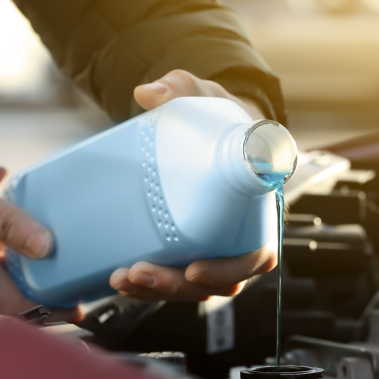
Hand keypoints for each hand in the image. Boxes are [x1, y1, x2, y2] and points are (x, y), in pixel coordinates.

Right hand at [0, 141, 79, 321]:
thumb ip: (5, 221)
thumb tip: (47, 247)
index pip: (13, 304)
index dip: (48, 311)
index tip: (75, 311)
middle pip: (7, 281)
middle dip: (39, 273)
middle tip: (72, 260)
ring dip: (16, 238)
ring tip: (41, 214)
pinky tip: (0, 179)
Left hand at [110, 70, 275, 301]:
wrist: (211, 126)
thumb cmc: (220, 117)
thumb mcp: (204, 97)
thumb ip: (180, 88)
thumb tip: (146, 94)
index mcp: (257, 207)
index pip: (257, 254)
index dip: (229, 269)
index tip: (194, 268)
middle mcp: (241, 235)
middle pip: (220, 282)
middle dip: (176, 285)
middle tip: (139, 271)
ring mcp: (217, 246)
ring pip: (197, 289)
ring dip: (160, 291)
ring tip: (122, 278)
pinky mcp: (192, 248)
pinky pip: (178, 280)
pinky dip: (151, 287)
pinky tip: (120, 278)